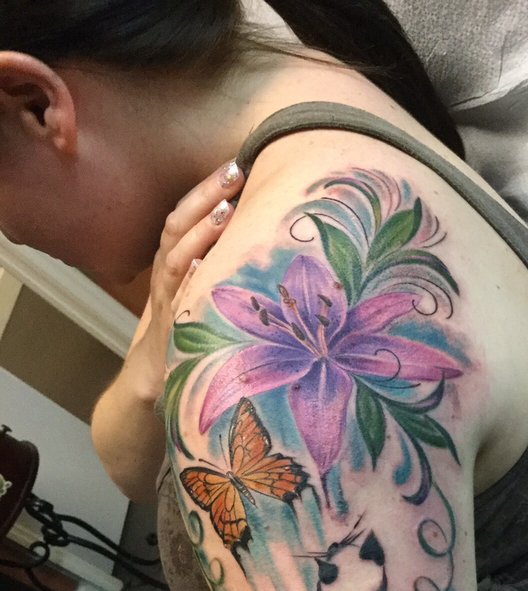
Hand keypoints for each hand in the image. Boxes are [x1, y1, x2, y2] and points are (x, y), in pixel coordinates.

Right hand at [132, 159, 246, 400]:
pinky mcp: (169, 327)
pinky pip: (176, 299)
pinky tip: (204, 264)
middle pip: (180, 224)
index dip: (209, 187)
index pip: (188, 213)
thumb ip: (220, 265)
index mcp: (175, 261)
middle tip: (236, 169)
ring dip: (200, 231)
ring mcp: (165, 299)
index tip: (239, 160)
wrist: (152, 380)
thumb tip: (262, 238)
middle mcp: (167, 273)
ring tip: (227, 210)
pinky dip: (188, 279)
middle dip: (206, 195)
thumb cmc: (187, 331)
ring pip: (176, 256)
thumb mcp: (203, 292)